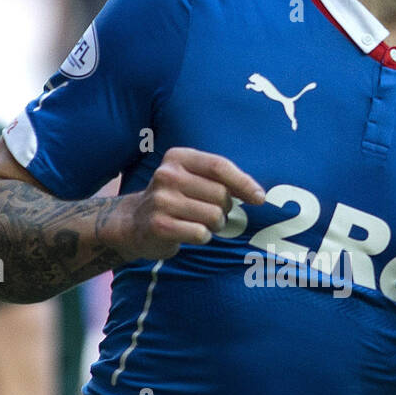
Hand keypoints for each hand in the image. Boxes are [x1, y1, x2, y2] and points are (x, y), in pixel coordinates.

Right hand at [110, 147, 265, 261]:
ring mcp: (161, 200)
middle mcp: (167, 175)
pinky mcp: (159, 225)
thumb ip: (222, 180)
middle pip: (220, 194)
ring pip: (214, 216)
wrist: (136, 222)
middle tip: (212, 213)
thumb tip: (258, 195)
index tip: (260, 198)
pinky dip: (202, 236)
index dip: (244, 183)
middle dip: (225, 209)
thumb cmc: (177, 199)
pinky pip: (200, 233)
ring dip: (215, 225)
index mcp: (178, 157)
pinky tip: (190, 233)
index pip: (219, 166)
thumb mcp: (194, 178)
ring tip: (201, 223)